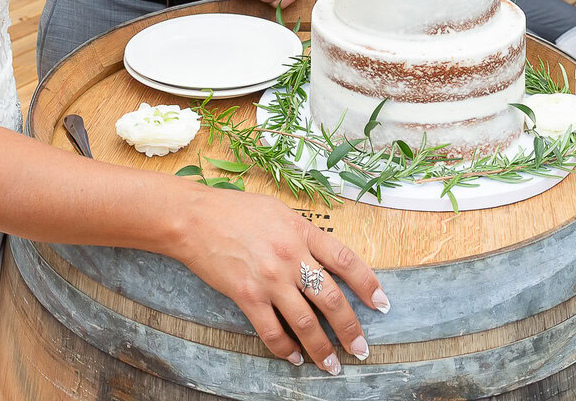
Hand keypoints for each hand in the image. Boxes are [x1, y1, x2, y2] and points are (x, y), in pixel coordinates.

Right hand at [175, 190, 385, 372]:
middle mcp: (291, 256)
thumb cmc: (235, 211)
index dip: (369, 284)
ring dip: (323, 348)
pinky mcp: (247, 295)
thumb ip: (303, 234)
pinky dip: (286, 348)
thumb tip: (324, 256)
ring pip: (306, 321)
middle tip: (362, 348)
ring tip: (333, 364)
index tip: (382, 304)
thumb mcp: (279, 212)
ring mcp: (269, 278)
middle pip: (332, 298)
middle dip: (351, 328)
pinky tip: (295, 357)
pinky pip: (272, 330)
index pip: (346, 261)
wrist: (194, 219)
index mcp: (302, 232)